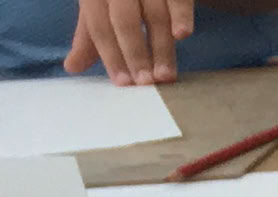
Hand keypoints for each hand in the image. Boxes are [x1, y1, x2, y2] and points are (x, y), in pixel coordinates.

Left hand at [64, 0, 192, 84]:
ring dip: (161, 47)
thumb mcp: (99, 8)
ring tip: (165, 76)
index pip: (98, 26)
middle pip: (125, 21)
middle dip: (135, 54)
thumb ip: (89, 36)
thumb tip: (72, 67)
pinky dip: (181, 16)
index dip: (110, 55)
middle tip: (146, 83)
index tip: (123, 83)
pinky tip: (183, 35)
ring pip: (155, 15)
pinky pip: (178, 0)